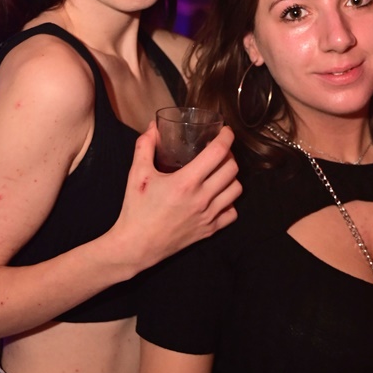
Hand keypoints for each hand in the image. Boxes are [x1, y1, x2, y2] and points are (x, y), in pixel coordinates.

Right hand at [115, 123, 240, 270]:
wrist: (136, 245)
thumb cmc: (136, 210)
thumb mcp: (137, 174)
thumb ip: (145, 146)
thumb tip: (153, 127)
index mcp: (186, 182)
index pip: (218, 152)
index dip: (226, 137)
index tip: (225, 131)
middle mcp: (202, 199)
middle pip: (232, 169)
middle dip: (229, 155)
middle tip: (219, 151)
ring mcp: (208, 216)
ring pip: (236, 190)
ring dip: (231, 177)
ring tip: (220, 172)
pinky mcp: (209, 230)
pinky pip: (232, 213)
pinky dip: (229, 202)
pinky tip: (218, 196)